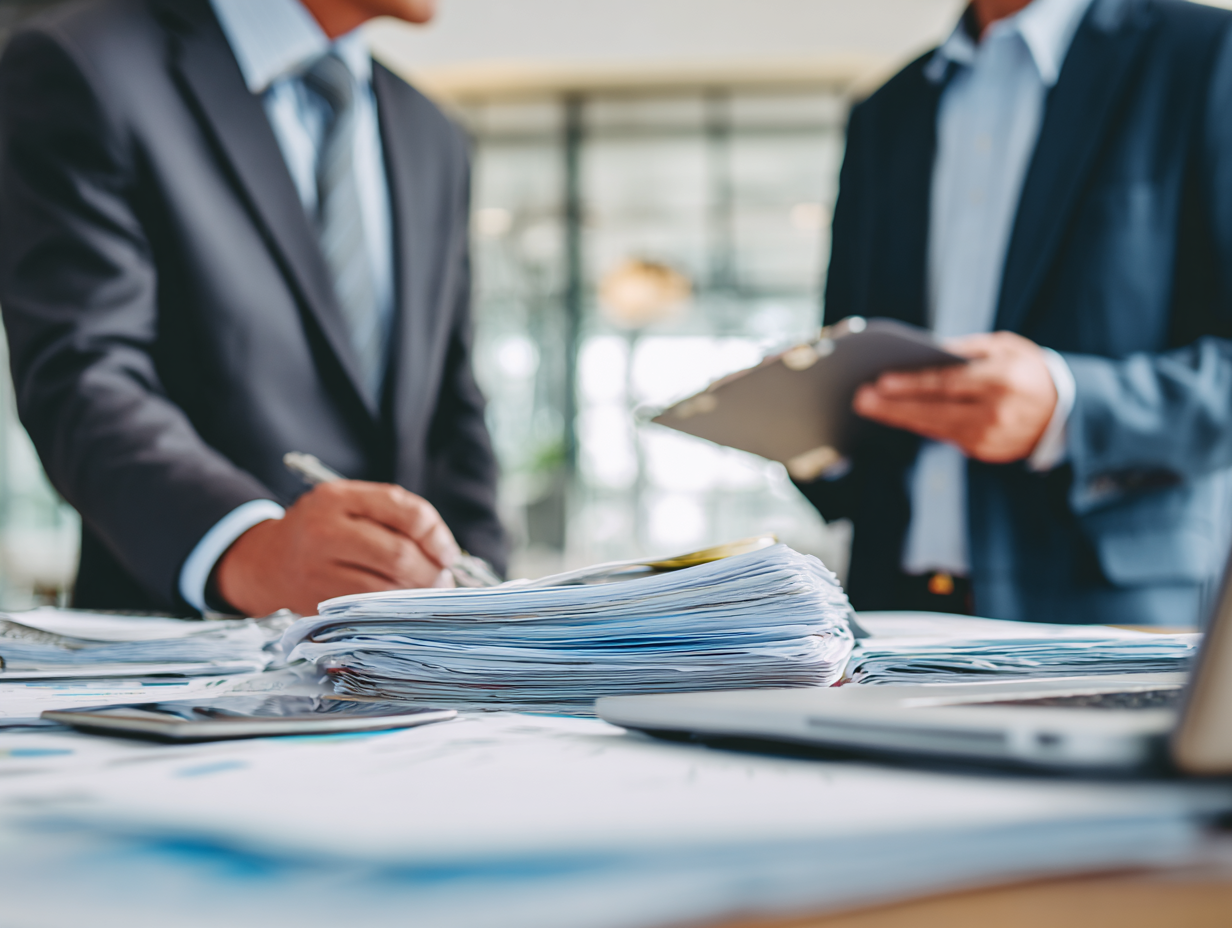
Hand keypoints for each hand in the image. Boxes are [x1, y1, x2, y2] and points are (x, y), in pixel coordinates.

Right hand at [213, 481, 460, 616]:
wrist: (268, 560)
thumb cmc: (325, 528)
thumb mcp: (352, 503)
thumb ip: (397, 514)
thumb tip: (444, 551)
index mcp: (338, 498)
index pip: (404, 512)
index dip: (436, 535)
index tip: (447, 551)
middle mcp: (324, 532)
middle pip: (398, 556)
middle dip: (431, 571)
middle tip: (442, 577)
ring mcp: (317, 570)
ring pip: (387, 588)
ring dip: (418, 594)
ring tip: (427, 591)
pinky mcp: (316, 603)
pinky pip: (370, 610)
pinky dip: (396, 609)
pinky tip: (403, 604)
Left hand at [852, 331, 1056, 462]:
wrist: (1064, 411)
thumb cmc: (1027, 370)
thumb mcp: (1007, 346)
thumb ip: (968, 349)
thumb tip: (928, 352)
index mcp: (1003, 380)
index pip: (948, 383)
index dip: (912, 384)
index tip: (882, 382)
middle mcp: (996, 412)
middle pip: (935, 410)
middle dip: (895, 406)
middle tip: (862, 399)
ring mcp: (990, 437)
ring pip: (936, 427)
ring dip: (900, 417)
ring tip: (871, 406)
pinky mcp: (985, 452)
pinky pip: (946, 436)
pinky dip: (922, 424)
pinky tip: (898, 415)